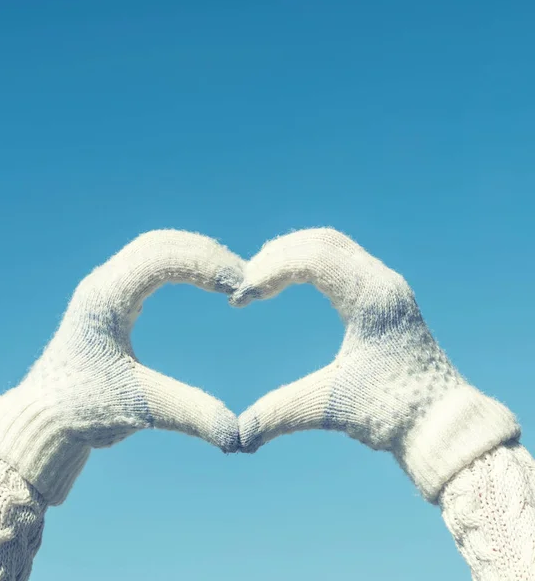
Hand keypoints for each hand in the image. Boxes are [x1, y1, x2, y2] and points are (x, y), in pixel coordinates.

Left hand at [0, 230, 243, 504]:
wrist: (43, 416)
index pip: (159, 259)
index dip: (203, 264)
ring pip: (154, 247)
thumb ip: (190, 414)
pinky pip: (149, 261)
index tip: (238, 285)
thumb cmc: (82, 412)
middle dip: (204, 254)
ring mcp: (105, 286)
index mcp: (104, 300)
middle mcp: (102, 283)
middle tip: (243, 277)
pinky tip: (203, 278)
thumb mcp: (140, 409)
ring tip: (230, 276)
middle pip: (159, 243)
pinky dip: (181, 262)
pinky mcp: (111, 295)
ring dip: (194, 254)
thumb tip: (238, 436)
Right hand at [231, 228, 519, 500]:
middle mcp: (382, 281)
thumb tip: (238, 437)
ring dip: (293, 254)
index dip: (268, 272)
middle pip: (321, 241)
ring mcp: (385, 284)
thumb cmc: (395, 412)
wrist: (441, 422)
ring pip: (332, 245)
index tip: (240, 301)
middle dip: (277, 256)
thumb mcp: (331, 408)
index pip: (312, 259)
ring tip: (261, 280)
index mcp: (372, 298)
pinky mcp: (383, 294)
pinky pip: (342, 259)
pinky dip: (310, 262)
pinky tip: (291, 281)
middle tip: (246, 284)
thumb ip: (280, 414)